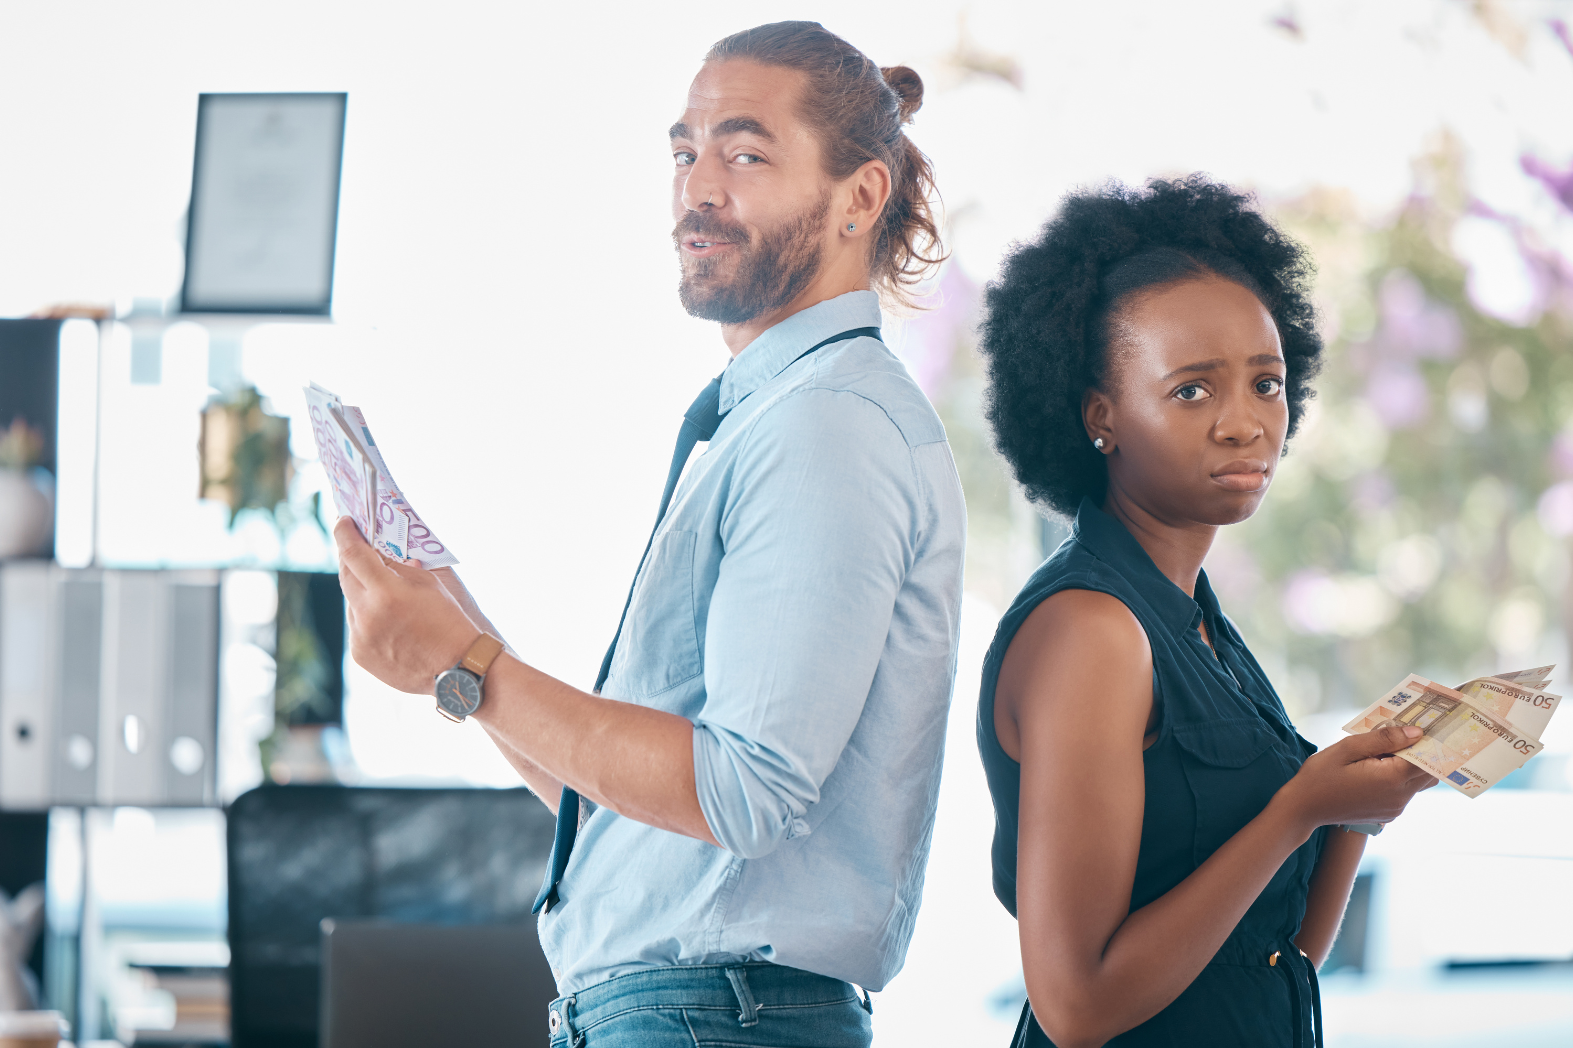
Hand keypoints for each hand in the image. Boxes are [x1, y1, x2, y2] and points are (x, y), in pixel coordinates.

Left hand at [334, 517, 479, 694]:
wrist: (458, 667)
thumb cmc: (449, 619)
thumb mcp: (427, 583)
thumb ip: (397, 566)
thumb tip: (377, 550)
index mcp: (386, 592)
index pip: (353, 553)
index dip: (345, 533)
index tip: (343, 521)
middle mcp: (366, 615)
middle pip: (346, 576)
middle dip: (351, 559)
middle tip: (358, 548)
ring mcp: (360, 637)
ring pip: (350, 602)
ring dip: (361, 590)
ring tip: (382, 589)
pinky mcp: (360, 654)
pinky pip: (356, 625)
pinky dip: (366, 616)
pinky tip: (387, 618)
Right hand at [1276, 725, 1437, 832]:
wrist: (1303, 808)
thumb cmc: (1320, 775)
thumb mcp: (1348, 748)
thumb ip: (1384, 739)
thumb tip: (1416, 732)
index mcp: (1392, 778)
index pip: (1427, 758)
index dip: (1427, 742)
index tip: (1422, 726)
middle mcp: (1400, 797)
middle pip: (1428, 772)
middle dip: (1421, 753)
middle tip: (1403, 736)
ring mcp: (1395, 808)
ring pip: (1418, 783)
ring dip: (1409, 766)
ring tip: (1383, 752)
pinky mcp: (1389, 814)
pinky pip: (1405, 793)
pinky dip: (1399, 779)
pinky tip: (1375, 769)